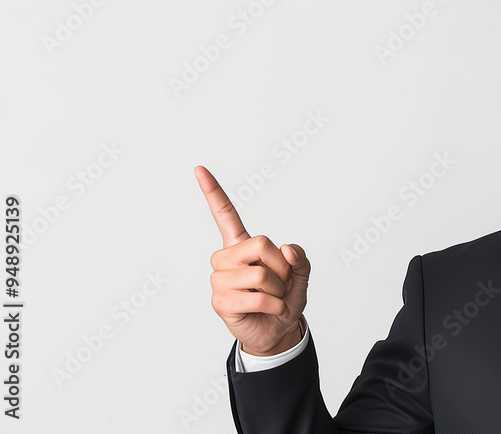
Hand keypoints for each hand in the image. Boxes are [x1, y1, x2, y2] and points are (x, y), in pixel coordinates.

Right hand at [197, 165, 310, 355]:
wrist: (278, 330)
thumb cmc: (284, 298)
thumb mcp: (301, 274)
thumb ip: (300, 258)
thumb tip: (287, 250)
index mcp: (242, 245)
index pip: (225, 215)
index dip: (213, 192)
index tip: (199, 169)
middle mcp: (225, 259)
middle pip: (260, 243)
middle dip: (281, 265)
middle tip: (280, 282)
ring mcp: (220, 280)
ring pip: (260, 273)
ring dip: (279, 289)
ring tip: (272, 297)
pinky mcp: (220, 301)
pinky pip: (259, 297)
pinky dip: (275, 305)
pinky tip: (270, 310)